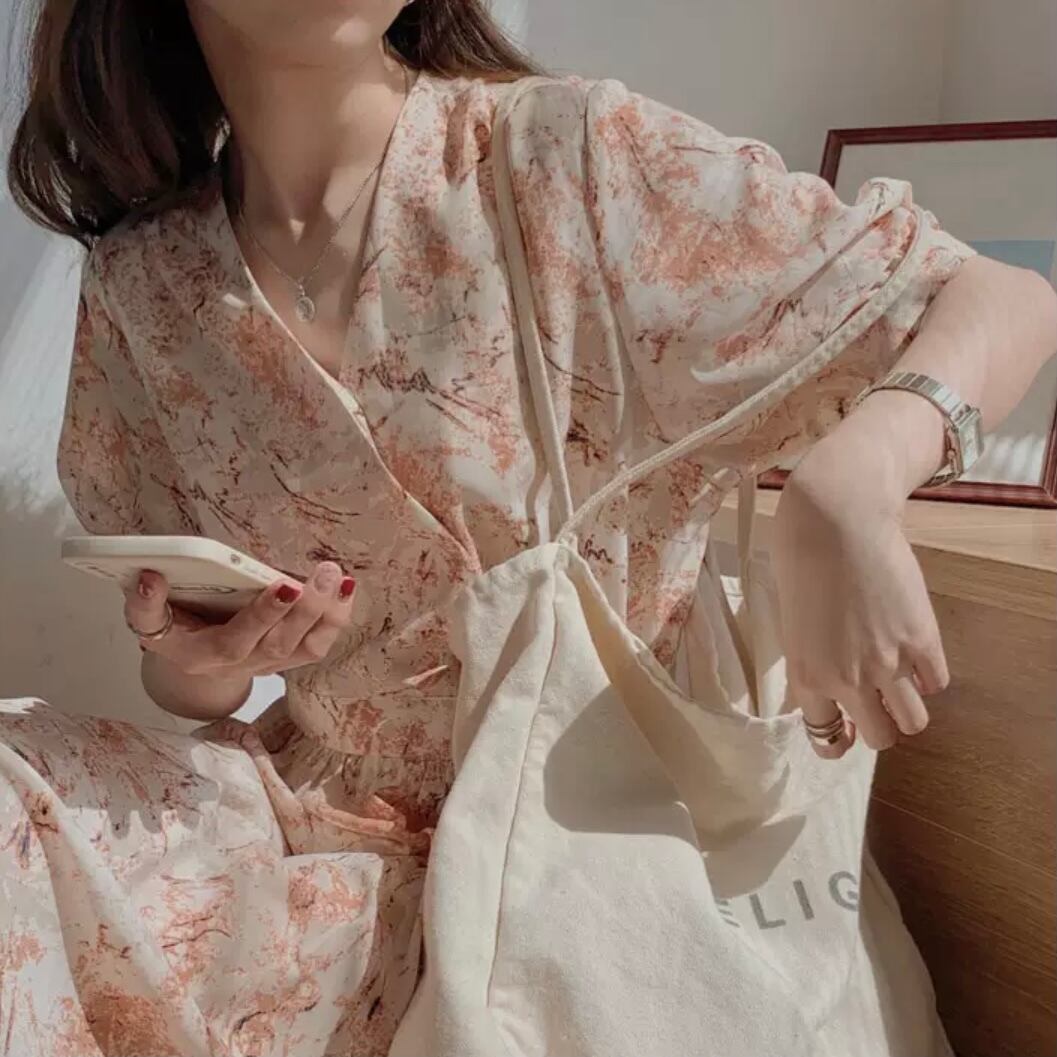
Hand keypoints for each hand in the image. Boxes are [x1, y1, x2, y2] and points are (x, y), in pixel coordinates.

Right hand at [123, 561, 356, 678]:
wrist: (189, 657)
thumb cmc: (171, 630)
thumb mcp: (145, 620)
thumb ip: (143, 605)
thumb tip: (149, 578)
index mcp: (203, 655)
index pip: (234, 640)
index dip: (261, 615)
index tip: (284, 584)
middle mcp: (240, 664)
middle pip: (278, 643)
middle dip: (306, 608)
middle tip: (324, 572)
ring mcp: (268, 664)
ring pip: (305, 648)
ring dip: (327, 614)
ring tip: (339, 578)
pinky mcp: (288, 658)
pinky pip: (317, 646)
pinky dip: (335, 619)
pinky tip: (346, 589)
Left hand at [772, 460, 948, 757]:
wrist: (836, 519)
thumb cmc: (799, 557)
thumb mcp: (791, 619)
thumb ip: (811, 657)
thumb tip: (831, 678)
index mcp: (806, 675)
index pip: (826, 737)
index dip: (838, 735)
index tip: (846, 724)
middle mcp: (848, 680)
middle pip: (880, 738)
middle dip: (878, 723)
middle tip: (876, 699)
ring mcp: (889, 662)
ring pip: (914, 722)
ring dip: (908, 708)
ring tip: (900, 682)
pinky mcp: (922, 639)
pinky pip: (937, 682)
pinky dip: (928, 674)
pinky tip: (915, 652)